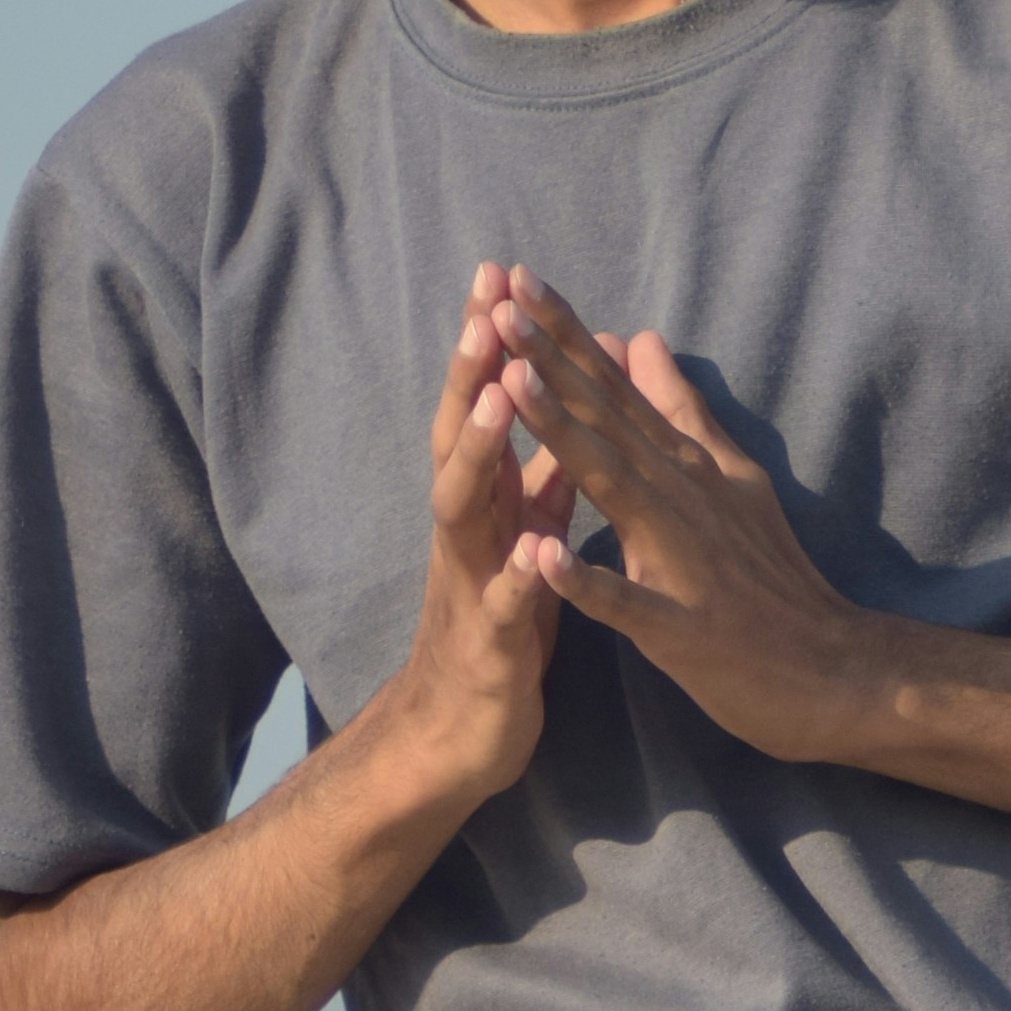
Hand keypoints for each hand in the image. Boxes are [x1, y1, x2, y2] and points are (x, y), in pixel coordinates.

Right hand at [382, 270, 567, 809]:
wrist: (459, 736)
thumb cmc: (498, 633)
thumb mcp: (520, 545)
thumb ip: (534, 485)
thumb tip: (551, 419)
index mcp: (485, 507)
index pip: (483, 410)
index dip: (491, 346)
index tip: (503, 273)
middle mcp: (467, 534)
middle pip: (460, 439)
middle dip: (471, 374)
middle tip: (486, 307)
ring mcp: (471, 586)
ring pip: (465, 510)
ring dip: (477, 454)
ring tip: (493, 402)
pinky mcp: (491, 648)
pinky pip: (502, 608)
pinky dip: (518, 579)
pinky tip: (534, 553)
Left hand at [490, 275, 885, 763]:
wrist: (832, 670)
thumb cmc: (770, 579)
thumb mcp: (732, 478)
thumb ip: (682, 411)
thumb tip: (642, 340)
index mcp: (685, 464)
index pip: (616, 388)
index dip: (568, 335)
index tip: (519, 280)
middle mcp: (682, 495)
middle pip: (606, 418)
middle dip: (552, 359)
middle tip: (501, 300)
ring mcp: (682, 558)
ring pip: (612, 486)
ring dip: (562, 433)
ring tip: (512, 383)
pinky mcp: (679, 625)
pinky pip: (627, 603)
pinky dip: (589, 580)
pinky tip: (547, 557)